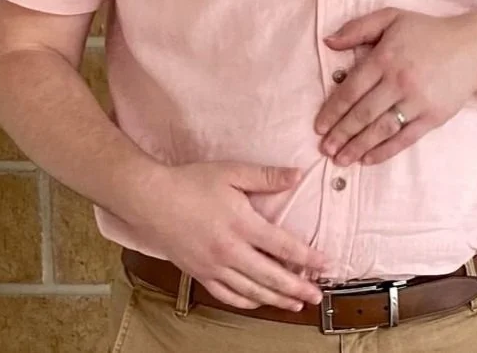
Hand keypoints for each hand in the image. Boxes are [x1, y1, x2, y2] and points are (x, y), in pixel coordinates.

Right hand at [123, 160, 328, 310]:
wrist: (151, 200)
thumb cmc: (190, 182)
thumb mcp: (231, 171)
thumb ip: (266, 176)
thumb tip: (296, 175)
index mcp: (242, 224)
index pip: (283, 246)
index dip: (308, 258)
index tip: (326, 264)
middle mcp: (230, 250)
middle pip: (272, 276)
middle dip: (298, 288)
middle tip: (317, 296)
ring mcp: (214, 266)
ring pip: (252, 290)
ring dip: (276, 299)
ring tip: (295, 304)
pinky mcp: (199, 273)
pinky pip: (227, 295)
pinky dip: (246, 301)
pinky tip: (258, 302)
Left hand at [314, 9, 476, 167]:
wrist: (471, 49)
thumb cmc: (427, 32)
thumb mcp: (391, 18)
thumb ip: (357, 29)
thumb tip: (328, 42)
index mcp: (384, 58)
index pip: (351, 90)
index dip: (332, 110)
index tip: (318, 126)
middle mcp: (398, 81)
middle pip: (362, 113)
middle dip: (340, 134)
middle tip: (324, 149)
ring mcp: (416, 102)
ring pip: (381, 129)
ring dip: (358, 146)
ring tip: (341, 160)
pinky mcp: (432, 117)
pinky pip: (404, 138)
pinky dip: (385, 151)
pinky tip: (368, 159)